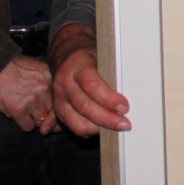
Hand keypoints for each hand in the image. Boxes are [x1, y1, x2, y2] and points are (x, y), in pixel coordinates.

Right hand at [0, 55, 56, 132]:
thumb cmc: (12, 67)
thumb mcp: (36, 68)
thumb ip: (48, 83)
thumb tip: (58, 104)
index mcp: (50, 77)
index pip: (61, 101)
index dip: (58, 112)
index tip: (57, 119)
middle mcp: (44, 88)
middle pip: (53, 114)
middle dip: (47, 119)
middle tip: (37, 116)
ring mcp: (32, 100)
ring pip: (41, 122)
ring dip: (33, 120)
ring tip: (24, 110)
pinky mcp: (19, 110)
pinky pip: (28, 127)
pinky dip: (22, 124)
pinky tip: (16, 114)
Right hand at [48, 22, 130, 136]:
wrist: (67, 54)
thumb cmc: (89, 56)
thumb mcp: (102, 57)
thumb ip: (111, 75)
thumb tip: (126, 96)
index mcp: (78, 66)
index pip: (92, 86)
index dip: (109, 100)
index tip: (125, 107)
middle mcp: (64, 83)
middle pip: (84, 107)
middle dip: (107, 119)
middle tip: (125, 124)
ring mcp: (58, 98)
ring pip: (76, 122)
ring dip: (98, 128)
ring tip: (114, 128)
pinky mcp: (57, 109)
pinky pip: (72, 126)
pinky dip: (88, 130)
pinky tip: (101, 127)